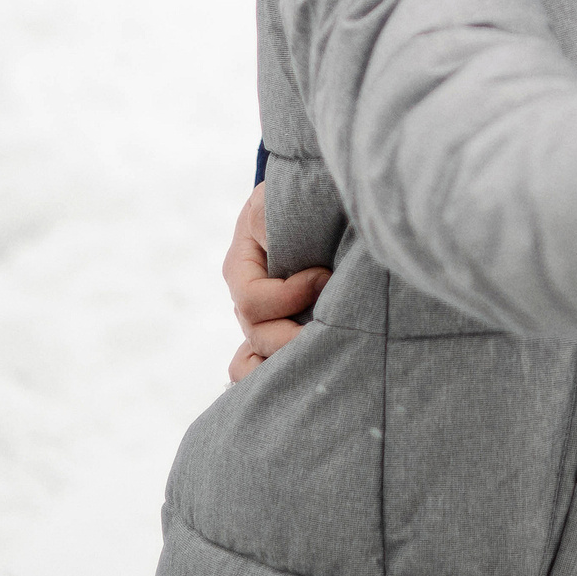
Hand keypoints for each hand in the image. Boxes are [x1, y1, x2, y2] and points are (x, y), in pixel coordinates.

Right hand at [223, 182, 330, 382]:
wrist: (319, 198)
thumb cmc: (301, 196)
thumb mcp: (279, 202)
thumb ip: (272, 223)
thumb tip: (286, 255)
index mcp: (241, 265)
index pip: (252, 301)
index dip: (289, 295)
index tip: (324, 276)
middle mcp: (247, 297)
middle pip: (258, 335)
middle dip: (296, 336)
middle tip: (335, 323)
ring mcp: (262, 318)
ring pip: (251, 362)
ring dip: (282, 364)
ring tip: (317, 359)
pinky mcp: (281, 331)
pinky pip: (257, 369)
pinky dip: (271, 378)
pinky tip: (302, 380)